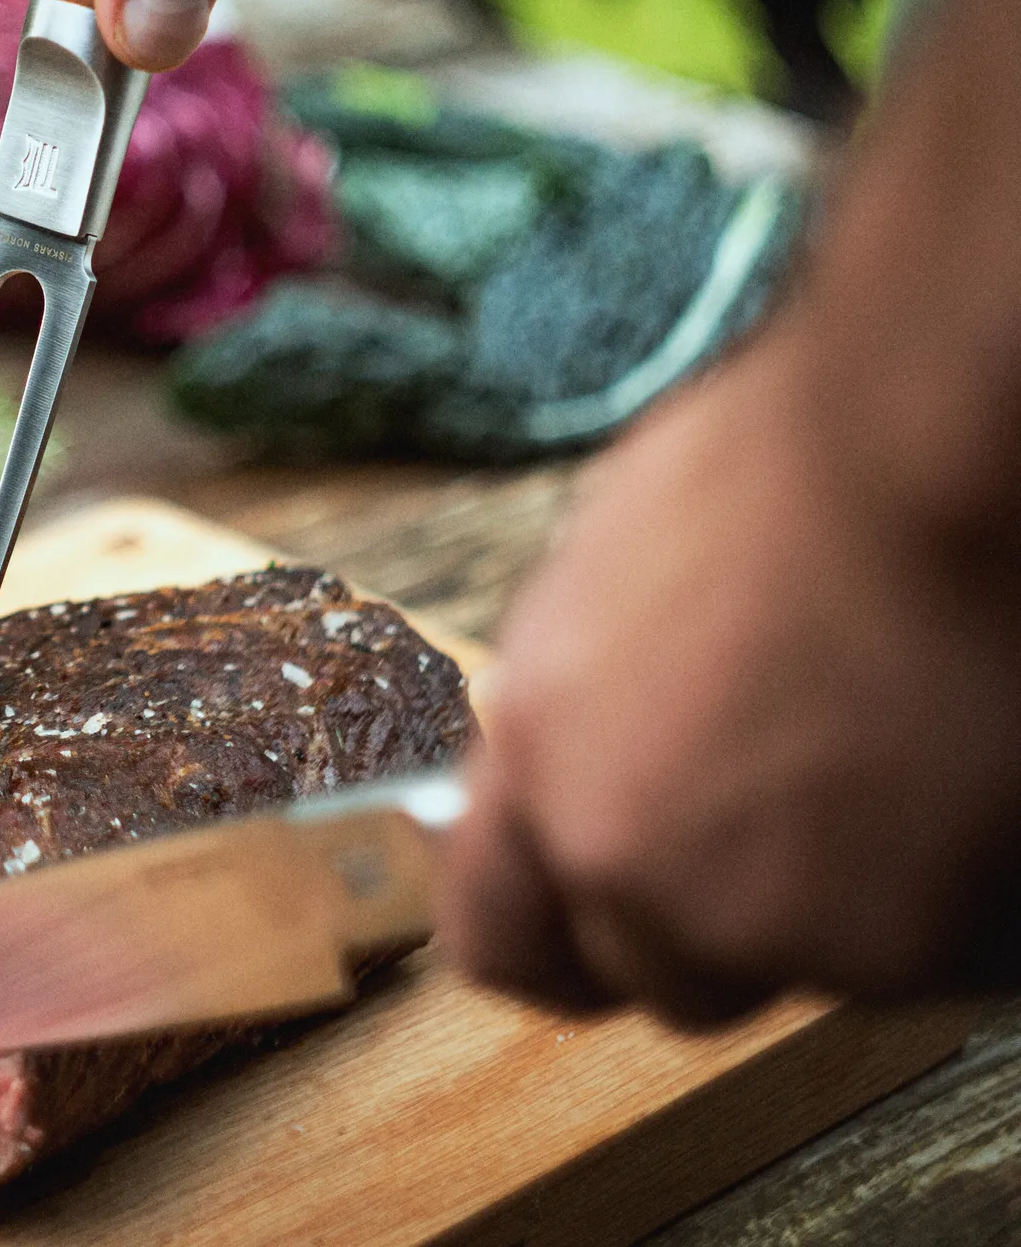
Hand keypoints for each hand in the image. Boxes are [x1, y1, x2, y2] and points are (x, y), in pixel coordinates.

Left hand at [439, 325, 1020, 1022]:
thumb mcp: (596, 582)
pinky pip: (912, 958)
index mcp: (543, 767)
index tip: (582, 916)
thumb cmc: (774, 474)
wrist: (922, 458)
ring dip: (818, 903)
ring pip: (790, 967)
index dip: (547, 931)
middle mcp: (641, 866)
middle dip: (698, 914)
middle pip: (655, 972)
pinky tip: (935, 781)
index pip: (497, 936)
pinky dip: (927, 901)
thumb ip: (568, 712)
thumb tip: (571, 756)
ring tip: (862, 763)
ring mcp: (784, 922)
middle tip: (761, 815)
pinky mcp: (921, 948)